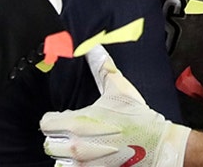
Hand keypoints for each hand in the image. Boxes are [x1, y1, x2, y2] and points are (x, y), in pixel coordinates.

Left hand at [42, 49, 188, 166]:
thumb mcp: (119, 89)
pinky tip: (91, 156)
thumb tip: (93, 48)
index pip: (45, 123)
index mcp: (76, 122)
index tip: (63, 118)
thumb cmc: (138, 119)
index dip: (53, 119)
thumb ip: (102, 68)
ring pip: (58, 160)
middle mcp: (74, 146)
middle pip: (49, 143)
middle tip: (74, 133)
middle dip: (59, 137)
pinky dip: (77, 164)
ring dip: (67, 154)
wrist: (157, 145)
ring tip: (83, 146)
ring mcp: (81, 163)